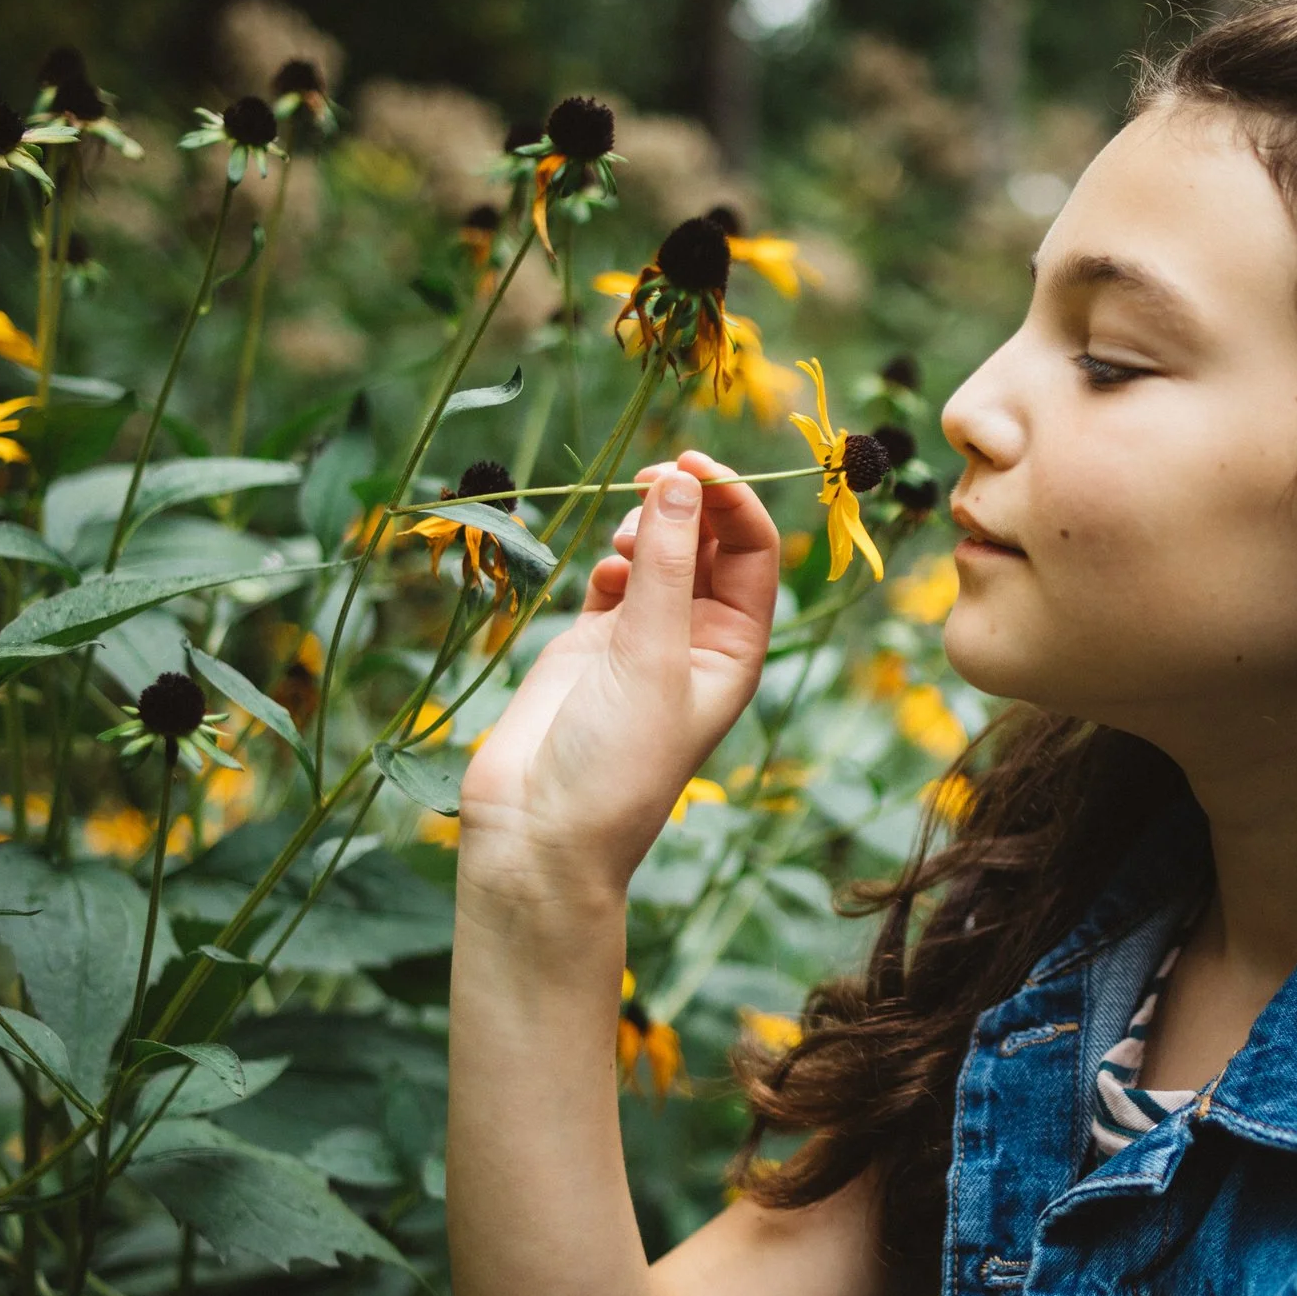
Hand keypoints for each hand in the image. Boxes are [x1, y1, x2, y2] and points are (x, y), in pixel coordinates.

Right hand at [458, 449, 780, 902]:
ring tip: (624, 539)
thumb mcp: (651, 656)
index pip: (756, 551)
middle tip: (650, 478)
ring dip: (647, 528)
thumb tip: (682, 481)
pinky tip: (601, 573)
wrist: (540, 831)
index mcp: (736, 649)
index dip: (732, 499)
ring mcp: (642, 639)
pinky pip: (613, 578)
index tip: (692, 464)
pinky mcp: (591, 643)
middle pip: (710, 542)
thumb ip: (667, 565)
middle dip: (687, 504)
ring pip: (660, 553)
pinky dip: (610, 561)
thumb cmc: (614, 762)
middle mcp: (697, 640)